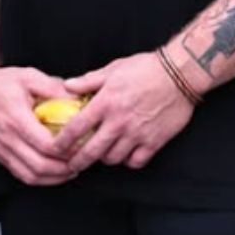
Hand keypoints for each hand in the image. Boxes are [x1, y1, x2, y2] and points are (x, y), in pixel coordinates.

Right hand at [0, 67, 82, 186]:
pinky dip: (40, 179)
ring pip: (31, 176)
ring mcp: (2, 149)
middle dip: (65, 169)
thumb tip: (78, 98)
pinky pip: (21, 175)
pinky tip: (52, 173)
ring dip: (54, 178)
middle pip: (40, 166)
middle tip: (81, 162)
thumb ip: (54, 88)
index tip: (82, 146)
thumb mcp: (29, 77)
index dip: (68, 150)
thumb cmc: (0, 83)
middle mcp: (7, 138)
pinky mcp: (0, 155)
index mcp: (16, 119)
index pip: (46, 145)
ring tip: (70, 170)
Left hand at [50, 51, 194, 172]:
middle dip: (78, 161)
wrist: (179, 74)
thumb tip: (67, 86)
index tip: (54, 149)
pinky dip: (128, 162)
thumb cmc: (144, 68)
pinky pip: (136, 162)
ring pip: (113, 158)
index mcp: (105, 102)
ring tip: (101, 155)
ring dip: (104, 159)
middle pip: (92, 150)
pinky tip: (125, 155)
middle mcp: (119, 121)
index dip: (62, 142)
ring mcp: (137, 134)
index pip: (76, 127)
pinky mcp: (155, 142)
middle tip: (72, 165)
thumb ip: (88, 81)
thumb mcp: (112, 69)